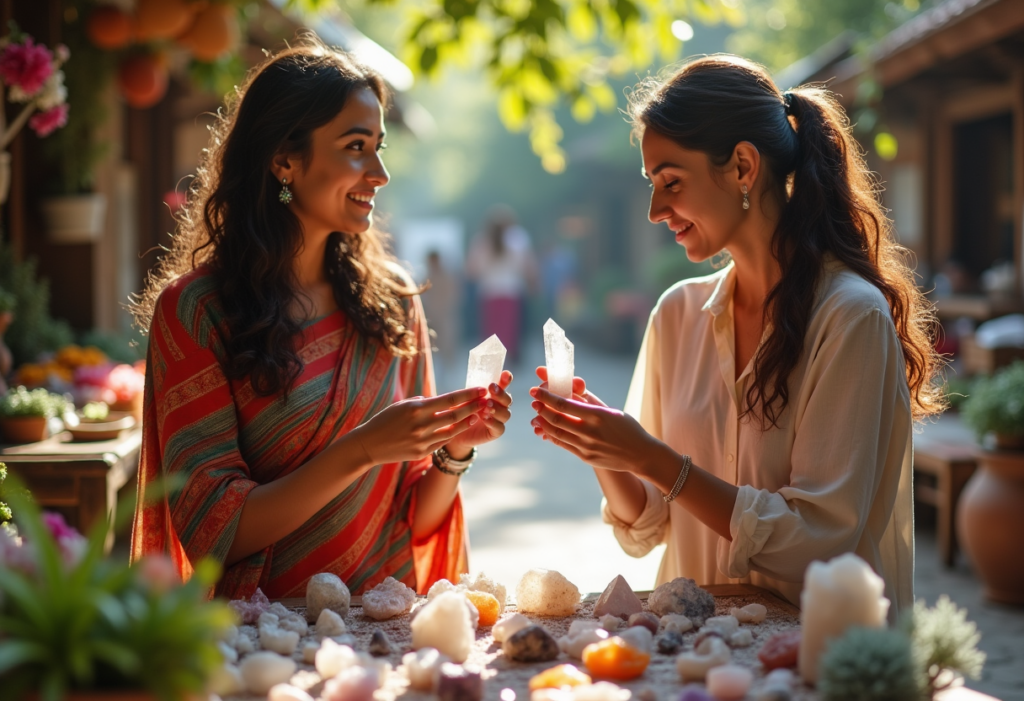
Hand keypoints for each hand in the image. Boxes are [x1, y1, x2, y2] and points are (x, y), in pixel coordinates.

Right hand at [353, 388, 488, 465]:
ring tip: (479, 414)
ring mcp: (423, 440)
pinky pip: (442, 441)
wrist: (369, 444)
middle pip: (455, 414)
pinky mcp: (422, 452)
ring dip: (467, 421)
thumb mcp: (403, 405)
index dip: (468, 394)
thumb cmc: (386, 420)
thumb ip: (424, 403)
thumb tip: (443, 401)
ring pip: (452, 430)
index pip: (449, 399)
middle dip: (473, 406)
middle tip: (486, 400)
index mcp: (417, 408)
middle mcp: (422, 425)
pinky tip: (462, 427)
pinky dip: (454, 433)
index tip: (481, 389)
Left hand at [445, 370, 513, 457]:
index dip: (506, 379)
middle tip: (491, 389)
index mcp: (492, 395)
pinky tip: (485, 418)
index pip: (503, 385)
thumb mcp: (462, 400)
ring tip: (486, 406)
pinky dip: (493, 422)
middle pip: (507, 399)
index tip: (505, 374)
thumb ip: (471, 395)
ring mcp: (498, 420)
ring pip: (506, 414)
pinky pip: (499, 427)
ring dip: (497, 408)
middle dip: (501, 393)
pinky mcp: (495, 432)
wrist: (454, 432)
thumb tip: (479, 390)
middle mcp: (499, 406)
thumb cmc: (458, 411)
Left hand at [530, 368, 664, 474]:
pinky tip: (546, 429)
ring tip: (537, 415)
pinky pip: (563, 445)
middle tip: (534, 401)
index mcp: (598, 415)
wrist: (640, 455)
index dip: (546, 396)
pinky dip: (552, 436)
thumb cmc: (626, 427)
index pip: (564, 404)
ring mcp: (587, 446)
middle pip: (557, 419)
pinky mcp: (585, 458)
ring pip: (557, 433)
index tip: (535, 390)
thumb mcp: (610, 410)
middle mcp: (591, 431)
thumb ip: (588, 398)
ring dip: (544, 423)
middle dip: (541, 409)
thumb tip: (569, 385)